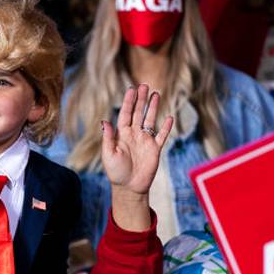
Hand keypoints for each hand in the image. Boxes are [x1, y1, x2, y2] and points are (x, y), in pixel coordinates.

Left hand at [102, 84, 171, 231]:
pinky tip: (169, 117)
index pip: (126, 113)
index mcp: (122, 134)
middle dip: (142, 99)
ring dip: (153, 108)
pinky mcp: (155, 149)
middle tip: (145, 85)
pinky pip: (162, 136)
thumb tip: (104, 121)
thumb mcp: (108, 154)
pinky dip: (166, 127)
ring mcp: (145, 141)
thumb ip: (108, 138)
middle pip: (139, 113)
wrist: (129, 188)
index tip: (132, 89)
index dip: (129, 101)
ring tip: (156, 94)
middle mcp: (134, 135)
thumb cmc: (115, 172)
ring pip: (150, 120)